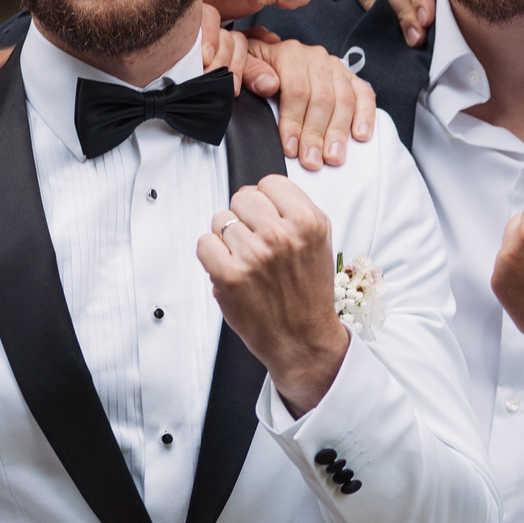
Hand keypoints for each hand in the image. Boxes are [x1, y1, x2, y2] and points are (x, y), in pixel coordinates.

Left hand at [196, 10, 374, 169]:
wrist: (273, 53)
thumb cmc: (258, 65)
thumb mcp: (244, 62)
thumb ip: (250, 71)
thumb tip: (268, 84)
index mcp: (290, 54)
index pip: (296, 91)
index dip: (294, 122)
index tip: (290, 148)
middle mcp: (316, 58)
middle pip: (322, 99)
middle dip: (316, 134)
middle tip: (312, 160)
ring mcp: (336, 67)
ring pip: (344, 100)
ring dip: (339, 132)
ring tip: (333, 157)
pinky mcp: (350, 77)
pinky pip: (364, 95)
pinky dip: (365, 116)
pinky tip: (361, 136)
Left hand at [198, 177, 350, 414]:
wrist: (302, 339)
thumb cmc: (308, 295)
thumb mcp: (319, 243)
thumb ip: (292, 212)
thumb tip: (258, 193)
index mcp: (308, 222)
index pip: (269, 183)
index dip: (266, 201)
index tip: (268, 218)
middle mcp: (281, 235)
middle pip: (242, 197)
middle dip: (246, 218)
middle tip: (257, 243)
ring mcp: (253, 255)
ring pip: (221, 220)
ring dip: (228, 239)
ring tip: (247, 261)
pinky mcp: (229, 275)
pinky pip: (204, 243)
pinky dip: (212, 255)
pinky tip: (230, 268)